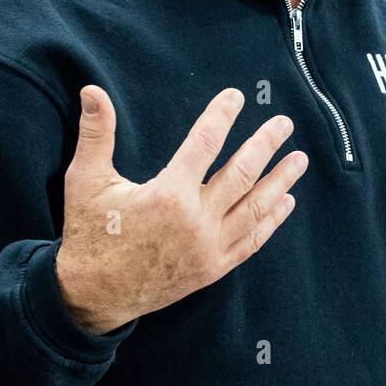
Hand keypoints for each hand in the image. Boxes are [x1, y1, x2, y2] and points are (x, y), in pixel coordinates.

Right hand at [55, 85, 306, 334]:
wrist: (91, 296)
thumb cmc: (89, 234)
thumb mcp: (85, 180)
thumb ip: (95, 133)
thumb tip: (91, 89)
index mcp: (168, 194)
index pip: (205, 143)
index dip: (222, 116)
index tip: (237, 97)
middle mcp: (196, 220)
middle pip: (243, 173)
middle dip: (266, 144)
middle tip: (285, 123)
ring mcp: (208, 247)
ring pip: (255, 207)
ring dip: (280, 180)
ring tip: (300, 159)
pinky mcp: (213, 269)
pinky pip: (251, 241)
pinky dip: (271, 221)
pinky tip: (286, 202)